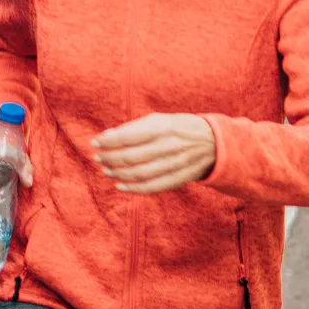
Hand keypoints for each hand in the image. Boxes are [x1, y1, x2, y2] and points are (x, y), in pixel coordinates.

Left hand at [91, 113, 215, 193]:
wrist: (214, 142)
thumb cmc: (178, 128)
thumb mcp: (159, 120)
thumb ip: (133, 128)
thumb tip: (107, 136)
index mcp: (163, 127)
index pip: (128, 136)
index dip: (108, 141)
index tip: (94, 143)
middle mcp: (169, 146)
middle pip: (132, 156)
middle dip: (110, 158)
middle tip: (98, 158)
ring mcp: (175, 164)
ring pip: (140, 173)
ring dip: (119, 173)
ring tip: (106, 170)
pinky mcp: (179, 179)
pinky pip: (153, 187)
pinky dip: (134, 189)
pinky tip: (120, 186)